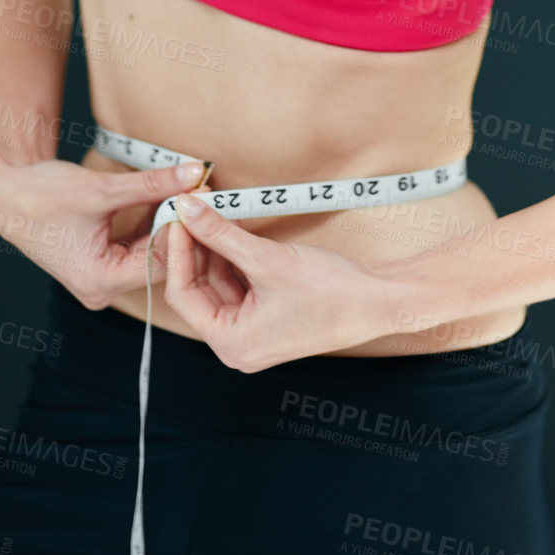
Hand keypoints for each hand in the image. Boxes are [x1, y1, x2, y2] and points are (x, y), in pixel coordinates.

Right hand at [0, 135, 207, 309]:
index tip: (203, 197)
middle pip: (158, 261)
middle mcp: (102, 289)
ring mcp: (102, 278)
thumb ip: (152, 184)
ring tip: (190, 192)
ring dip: (166, 222)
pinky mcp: (103, 262)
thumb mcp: (102, 189)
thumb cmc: (43, 195)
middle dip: (178, 225)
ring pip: (149, 252)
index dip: (182, 228)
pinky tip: (167, 199)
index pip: (159, 261)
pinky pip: (137, 246)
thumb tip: (194, 173)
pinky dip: (151, 223)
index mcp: (100, 282)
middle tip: (202, 192)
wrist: (8, 192)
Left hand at [161, 193, 404, 371]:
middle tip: (190, 210)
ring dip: (214, 250)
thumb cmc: (329, 291)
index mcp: (231, 343)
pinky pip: (239, 285)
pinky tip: (232, 230)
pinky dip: (234, 258)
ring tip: (211, 213)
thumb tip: (188, 210)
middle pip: (199, 290)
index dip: (177, 252)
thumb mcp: (266, 259)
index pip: (183, 295)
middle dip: (195, 248)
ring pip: (218, 285)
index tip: (176, 217)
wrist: (377, 301)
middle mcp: (237, 344)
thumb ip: (221, 234)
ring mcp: (253, 332)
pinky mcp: (268, 317)